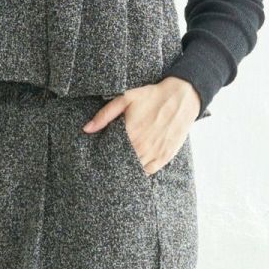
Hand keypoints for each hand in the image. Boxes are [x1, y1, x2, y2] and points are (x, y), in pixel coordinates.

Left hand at [82, 76, 200, 174]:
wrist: (182, 98)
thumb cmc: (152, 96)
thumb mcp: (126, 99)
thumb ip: (105, 115)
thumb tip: (87, 129)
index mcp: (130, 133)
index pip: (110, 154)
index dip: (103, 157)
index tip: (98, 158)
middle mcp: (142, 147)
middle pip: (122, 164)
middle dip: (114, 164)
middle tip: (106, 163)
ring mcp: (155, 153)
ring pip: (135, 170)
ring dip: (127, 169)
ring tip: (120, 165)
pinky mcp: (165, 156)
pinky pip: (148, 171)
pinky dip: (141, 171)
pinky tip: (135, 166)